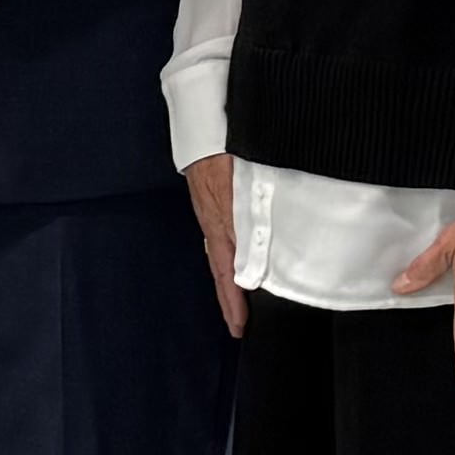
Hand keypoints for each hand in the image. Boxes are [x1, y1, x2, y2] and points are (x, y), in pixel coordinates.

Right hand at [187, 151, 241, 339]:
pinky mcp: (217, 205)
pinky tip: (239, 262)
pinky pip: (223, 240)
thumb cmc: (225, 154)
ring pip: (222, 256)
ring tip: (239, 304)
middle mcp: (215, 225)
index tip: (238, 326)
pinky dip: (230, 259)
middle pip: (222, 271)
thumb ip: (243, 218)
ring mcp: (214, 215)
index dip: (232, 301)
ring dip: (230, 282)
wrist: (206, 128)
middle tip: (237, 326)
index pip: (226, 272)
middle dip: (229, 300)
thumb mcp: (237, 188)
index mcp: (219, 225)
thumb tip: (247, 254)